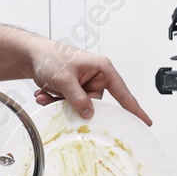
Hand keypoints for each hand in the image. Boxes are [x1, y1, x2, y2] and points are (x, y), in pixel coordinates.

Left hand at [31, 43, 152, 125]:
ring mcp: (85, 83)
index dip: (135, 109)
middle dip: (75, 104)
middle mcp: (96, 76)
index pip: (123, 92)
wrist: (31, 54)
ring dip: (61, 102)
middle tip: (60, 98)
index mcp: (102, 69)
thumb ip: (78, 98)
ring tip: (47, 92)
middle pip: (96, 104)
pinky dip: (56, 100)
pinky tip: (45, 92)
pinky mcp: (75, 89)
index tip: (145, 121)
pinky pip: (71, 104)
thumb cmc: (50, 56)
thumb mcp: (65, 79)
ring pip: (80, 106)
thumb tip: (89, 113)